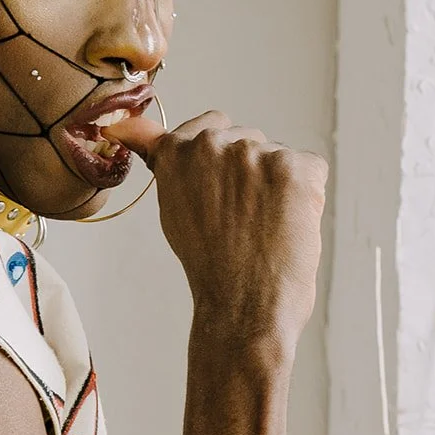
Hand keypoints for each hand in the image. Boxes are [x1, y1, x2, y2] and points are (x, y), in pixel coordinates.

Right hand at [105, 110, 326, 357]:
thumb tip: (124, 127)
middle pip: (247, 139)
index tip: (221, 186)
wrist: (241, 307)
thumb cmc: (210, 267)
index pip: (207, 126)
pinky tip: (288, 227)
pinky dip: (306, 198)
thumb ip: (166, 165)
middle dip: (250, 173)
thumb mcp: (172, 209)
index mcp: (177, 153)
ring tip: (265, 229)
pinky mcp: (296, 168)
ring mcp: (257, 154)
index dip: (220, 159)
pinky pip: (311, 170)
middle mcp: (214, 145)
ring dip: (278, 187)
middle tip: (242, 220)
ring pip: (278, 158)